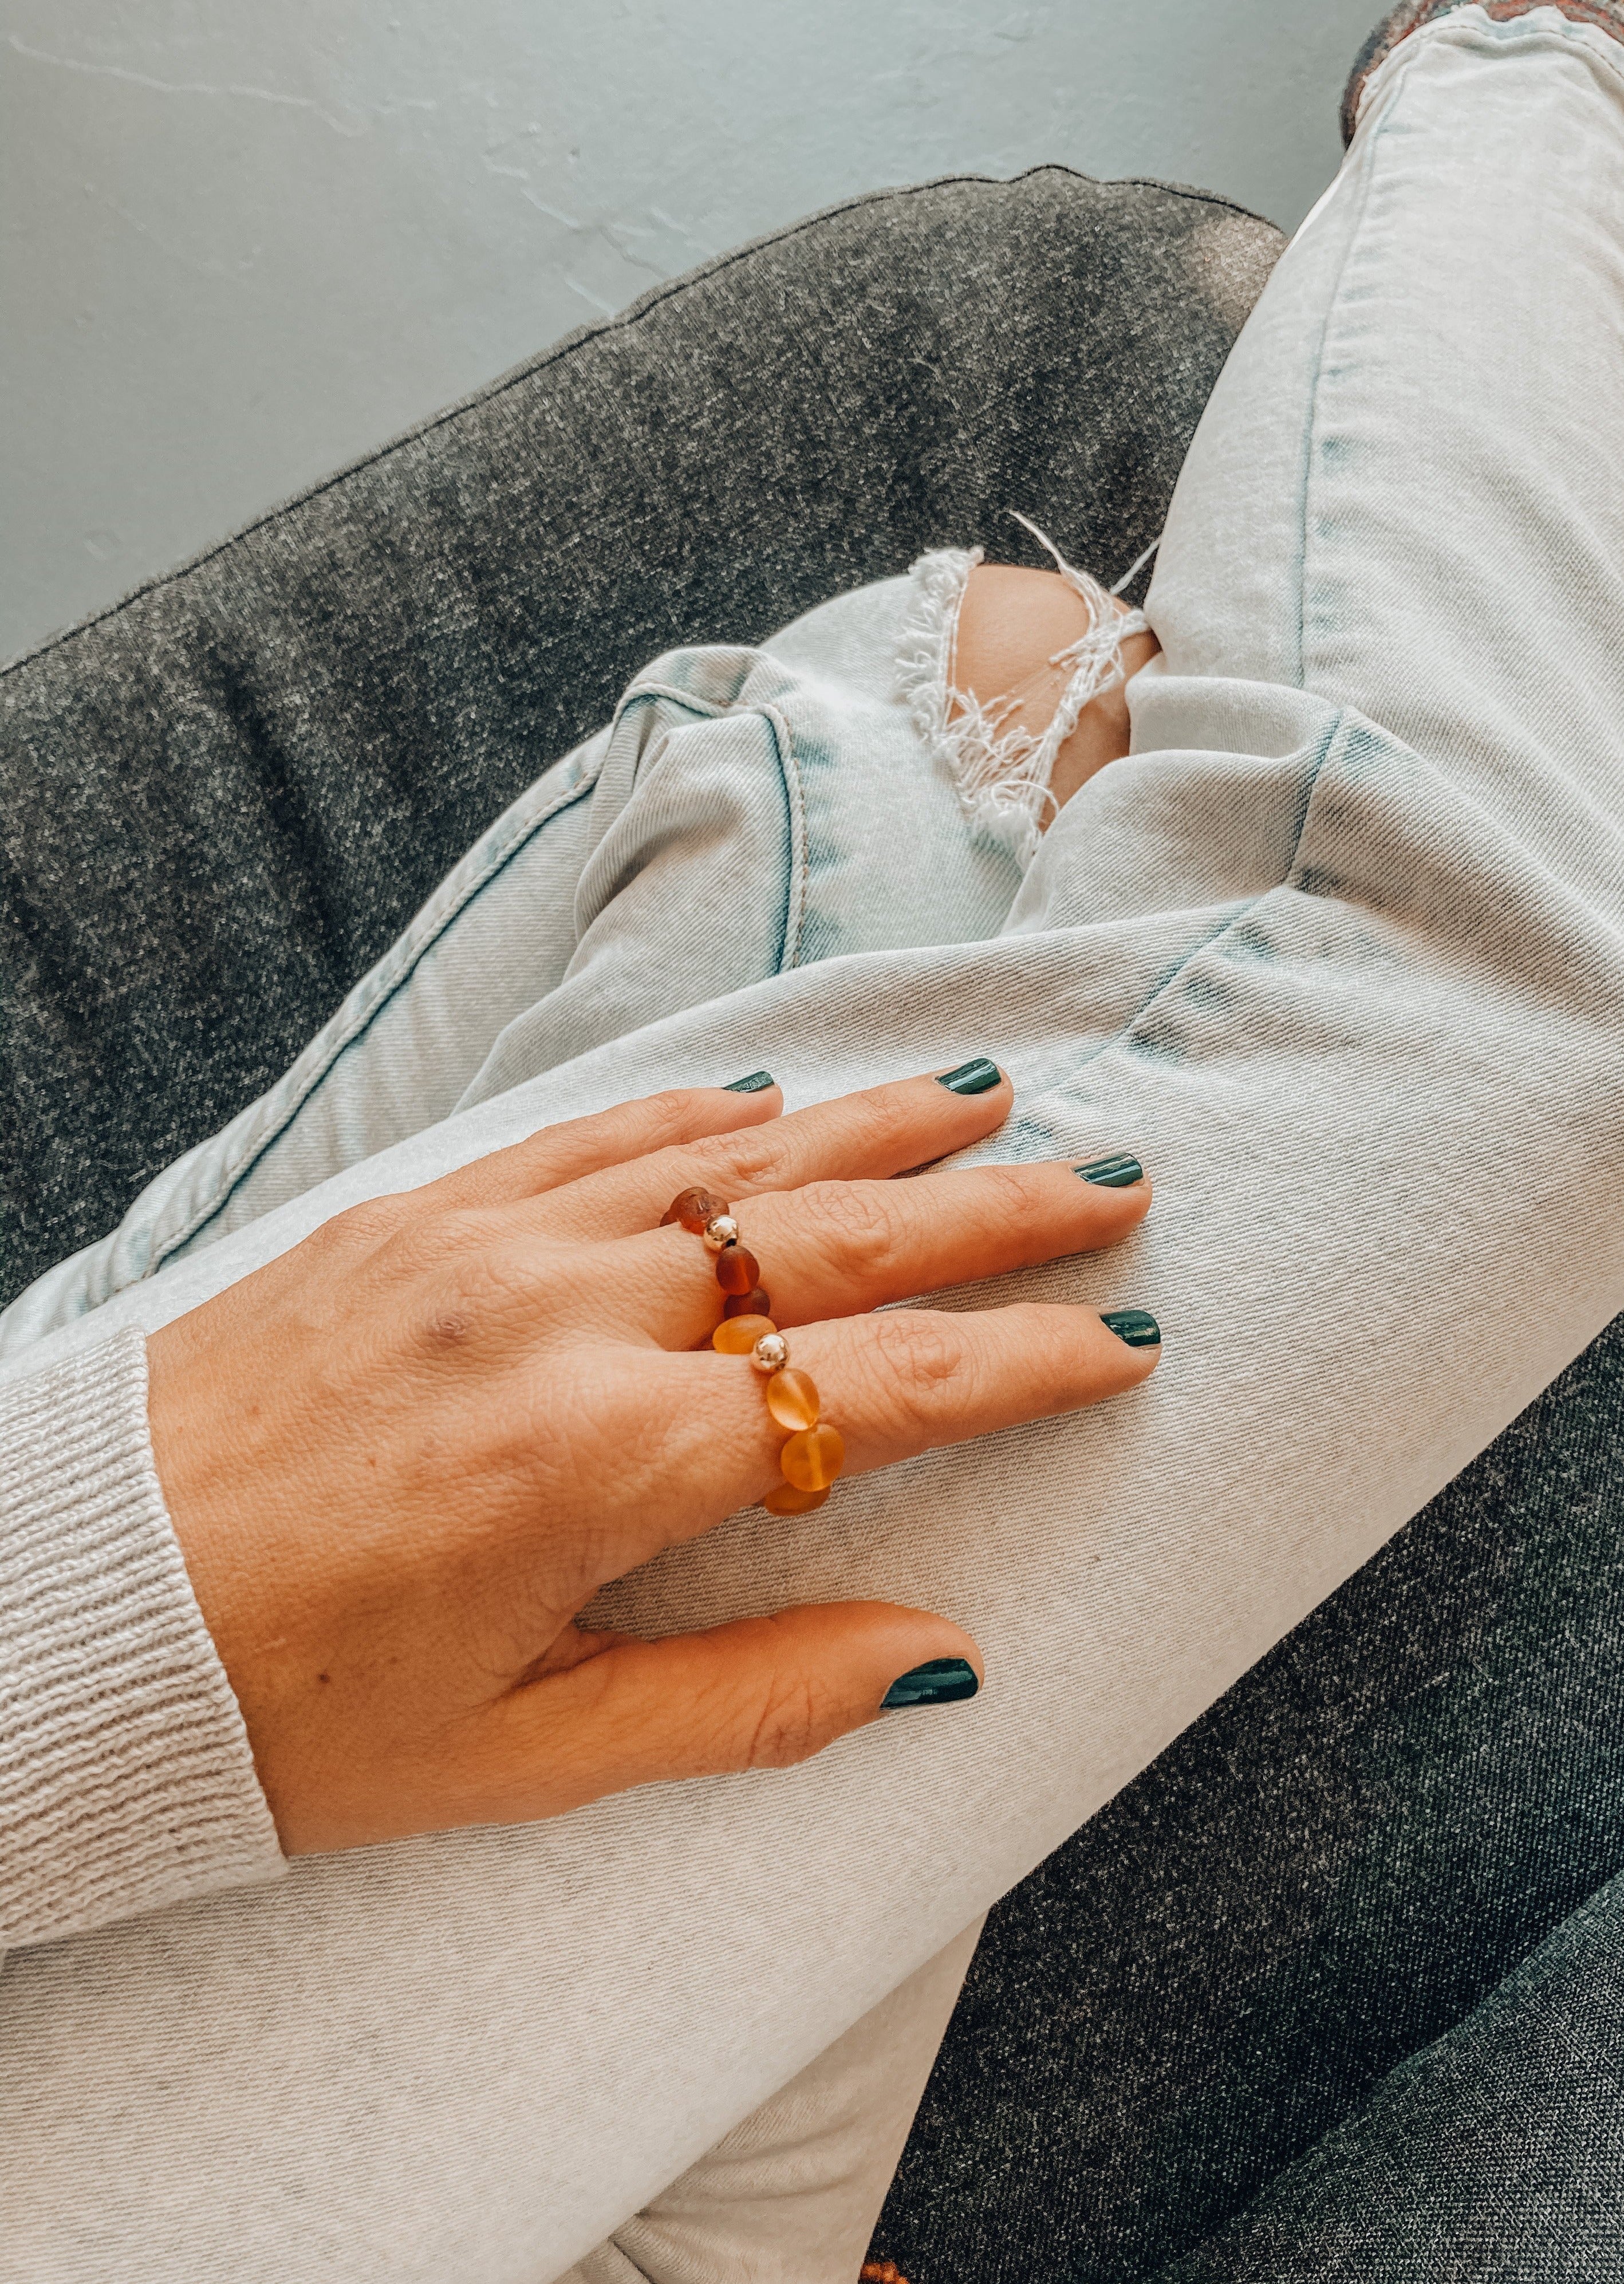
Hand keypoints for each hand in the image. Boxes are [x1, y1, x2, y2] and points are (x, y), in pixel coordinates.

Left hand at [146, 1066, 1157, 1853]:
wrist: (70, 1607)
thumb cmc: (291, 1708)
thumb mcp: (524, 1752)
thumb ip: (746, 1700)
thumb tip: (935, 1661)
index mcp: (606, 1463)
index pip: (877, 1393)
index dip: (1019, 1362)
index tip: (1122, 1333)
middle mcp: (561, 1319)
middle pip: (829, 1244)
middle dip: (987, 1214)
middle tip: (1107, 1180)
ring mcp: (483, 1244)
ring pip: (725, 1162)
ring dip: (866, 1133)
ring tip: (983, 1100)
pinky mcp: (414, 1215)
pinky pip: (592, 1137)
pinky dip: (700, 1117)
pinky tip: (773, 1103)